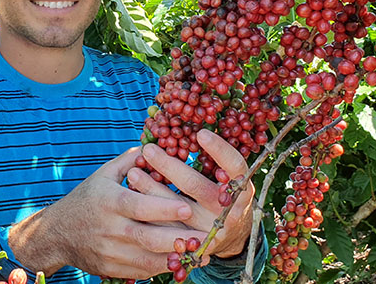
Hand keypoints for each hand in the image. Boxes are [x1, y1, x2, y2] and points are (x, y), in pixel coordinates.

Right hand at [8, 148, 209, 278]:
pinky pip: (141, 272)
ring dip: (176, 258)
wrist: (57, 233)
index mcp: (110, 201)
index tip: (188, 208)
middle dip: (179, 239)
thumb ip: (131, 159)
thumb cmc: (88, 198)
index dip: (164, 209)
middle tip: (207, 236)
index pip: (140, 206)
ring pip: (147, 259)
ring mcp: (109, 252)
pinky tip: (182, 263)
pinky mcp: (110, 269)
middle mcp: (110, 228)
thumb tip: (157, 144)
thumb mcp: (104, 174)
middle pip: (147, 237)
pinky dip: (162, 269)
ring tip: (202, 254)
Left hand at [127, 130, 254, 258]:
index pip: (234, 166)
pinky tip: (134, 198)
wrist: (232, 237)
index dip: (219, 150)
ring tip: (133, 172)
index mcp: (242, 190)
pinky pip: (165, 229)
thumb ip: (215, 161)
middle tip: (148, 149)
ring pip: (175, 209)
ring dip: (152, 189)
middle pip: (196, 186)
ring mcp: (210, 231)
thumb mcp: (229, 180)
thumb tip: (188, 128)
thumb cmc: (226, 195)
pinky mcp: (193, 247)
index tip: (200, 133)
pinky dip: (148, 214)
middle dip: (169, 166)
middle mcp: (228, 211)